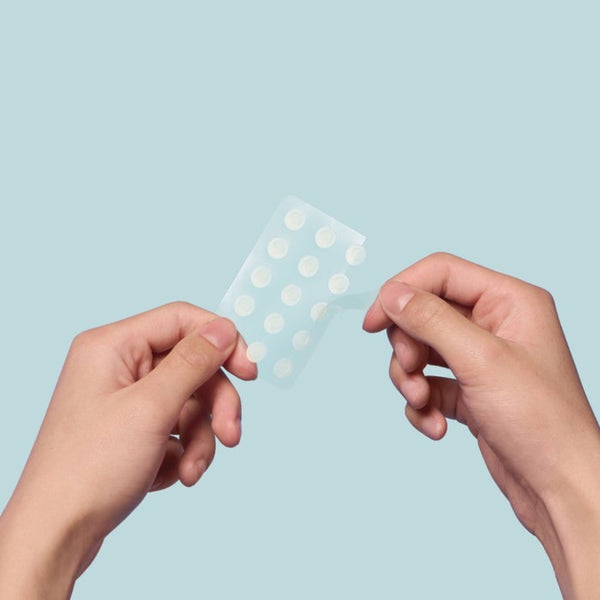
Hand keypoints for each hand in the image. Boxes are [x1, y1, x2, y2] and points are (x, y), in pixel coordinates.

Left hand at [0, 302, 255, 599]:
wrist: (56, 535)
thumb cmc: (89, 469)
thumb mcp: (151, 408)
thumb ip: (192, 362)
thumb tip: (224, 328)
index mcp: (113, 347)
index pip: (182, 321)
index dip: (221, 341)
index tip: (250, 371)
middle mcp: (119, 367)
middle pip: (192, 366)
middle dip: (215, 404)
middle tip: (231, 434)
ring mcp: (125, 400)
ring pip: (189, 402)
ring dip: (201, 437)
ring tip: (191, 470)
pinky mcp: (132, 430)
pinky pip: (177, 428)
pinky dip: (184, 452)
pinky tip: (173, 476)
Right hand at [363, 253, 599, 599]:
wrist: (558, 488)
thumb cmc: (541, 422)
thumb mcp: (480, 360)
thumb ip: (431, 320)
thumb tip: (392, 294)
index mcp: (509, 301)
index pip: (440, 273)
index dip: (401, 291)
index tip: (373, 322)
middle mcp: (495, 324)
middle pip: (424, 313)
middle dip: (408, 346)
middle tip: (410, 371)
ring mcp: (480, 358)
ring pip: (420, 350)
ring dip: (411, 378)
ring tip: (423, 404)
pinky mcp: (469, 390)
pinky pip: (428, 383)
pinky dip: (423, 404)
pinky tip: (437, 426)